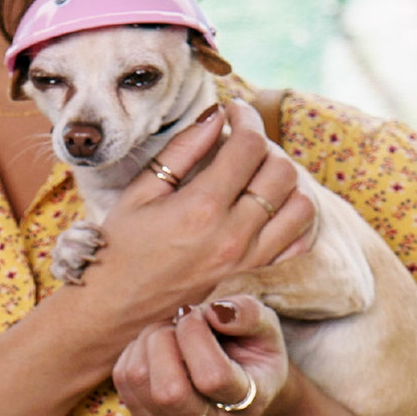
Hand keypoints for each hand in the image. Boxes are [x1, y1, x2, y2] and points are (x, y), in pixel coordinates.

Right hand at [69, 102, 313, 337]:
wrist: (116, 305)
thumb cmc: (121, 246)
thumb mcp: (141, 191)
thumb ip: (182, 150)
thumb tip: (215, 115)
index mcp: (201, 207)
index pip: (248, 146)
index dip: (246, 117)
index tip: (234, 110)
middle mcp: (232, 233)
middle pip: (281, 170)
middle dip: (265, 144)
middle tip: (241, 140)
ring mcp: (246, 256)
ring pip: (300, 204)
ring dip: (285, 179)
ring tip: (258, 170)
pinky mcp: (250, 272)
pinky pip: (298, 242)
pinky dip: (295, 217)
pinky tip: (271, 203)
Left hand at [113, 295, 296, 415]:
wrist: (240, 389)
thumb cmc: (251, 351)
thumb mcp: (266, 327)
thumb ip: (249, 314)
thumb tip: (214, 312)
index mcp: (247, 403)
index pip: (213, 379)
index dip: (196, 336)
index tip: (199, 314)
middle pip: (168, 392)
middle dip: (165, 340)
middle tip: (180, 322)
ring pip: (137, 379)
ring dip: (148, 339)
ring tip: (171, 331)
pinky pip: (123, 377)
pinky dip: (135, 350)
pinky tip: (159, 348)